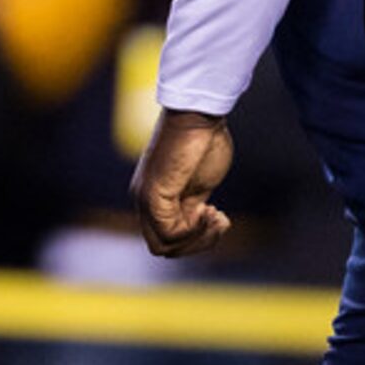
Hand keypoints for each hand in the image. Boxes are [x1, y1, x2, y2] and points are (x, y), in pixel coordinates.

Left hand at [132, 106, 234, 257]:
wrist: (198, 115)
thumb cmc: (203, 142)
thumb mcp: (200, 185)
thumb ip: (194, 207)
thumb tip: (200, 223)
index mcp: (156, 201)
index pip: (168, 240)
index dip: (197, 239)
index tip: (217, 214)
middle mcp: (145, 203)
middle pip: (164, 249)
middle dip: (198, 244)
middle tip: (220, 221)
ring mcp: (146, 200)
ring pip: (165, 247)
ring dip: (199, 239)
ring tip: (216, 217)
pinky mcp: (153, 195)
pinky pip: (170, 232)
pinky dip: (194, 230)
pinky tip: (208, 210)